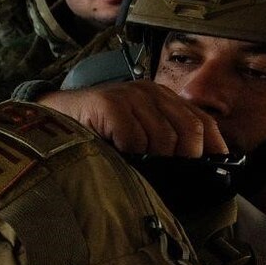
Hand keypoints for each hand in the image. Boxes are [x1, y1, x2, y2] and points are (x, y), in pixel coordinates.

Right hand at [37, 81, 227, 156]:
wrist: (50, 117)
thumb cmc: (95, 132)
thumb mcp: (136, 133)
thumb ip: (163, 141)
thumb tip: (192, 168)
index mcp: (161, 97)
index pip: (202, 120)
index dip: (213, 145)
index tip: (215, 166)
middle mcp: (150, 91)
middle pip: (190, 130)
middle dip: (184, 158)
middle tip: (168, 173)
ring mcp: (130, 95)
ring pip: (164, 138)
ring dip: (151, 158)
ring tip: (133, 161)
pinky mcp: (110, 103)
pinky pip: (135, 139)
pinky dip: (128, 153)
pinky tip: (115, 151)